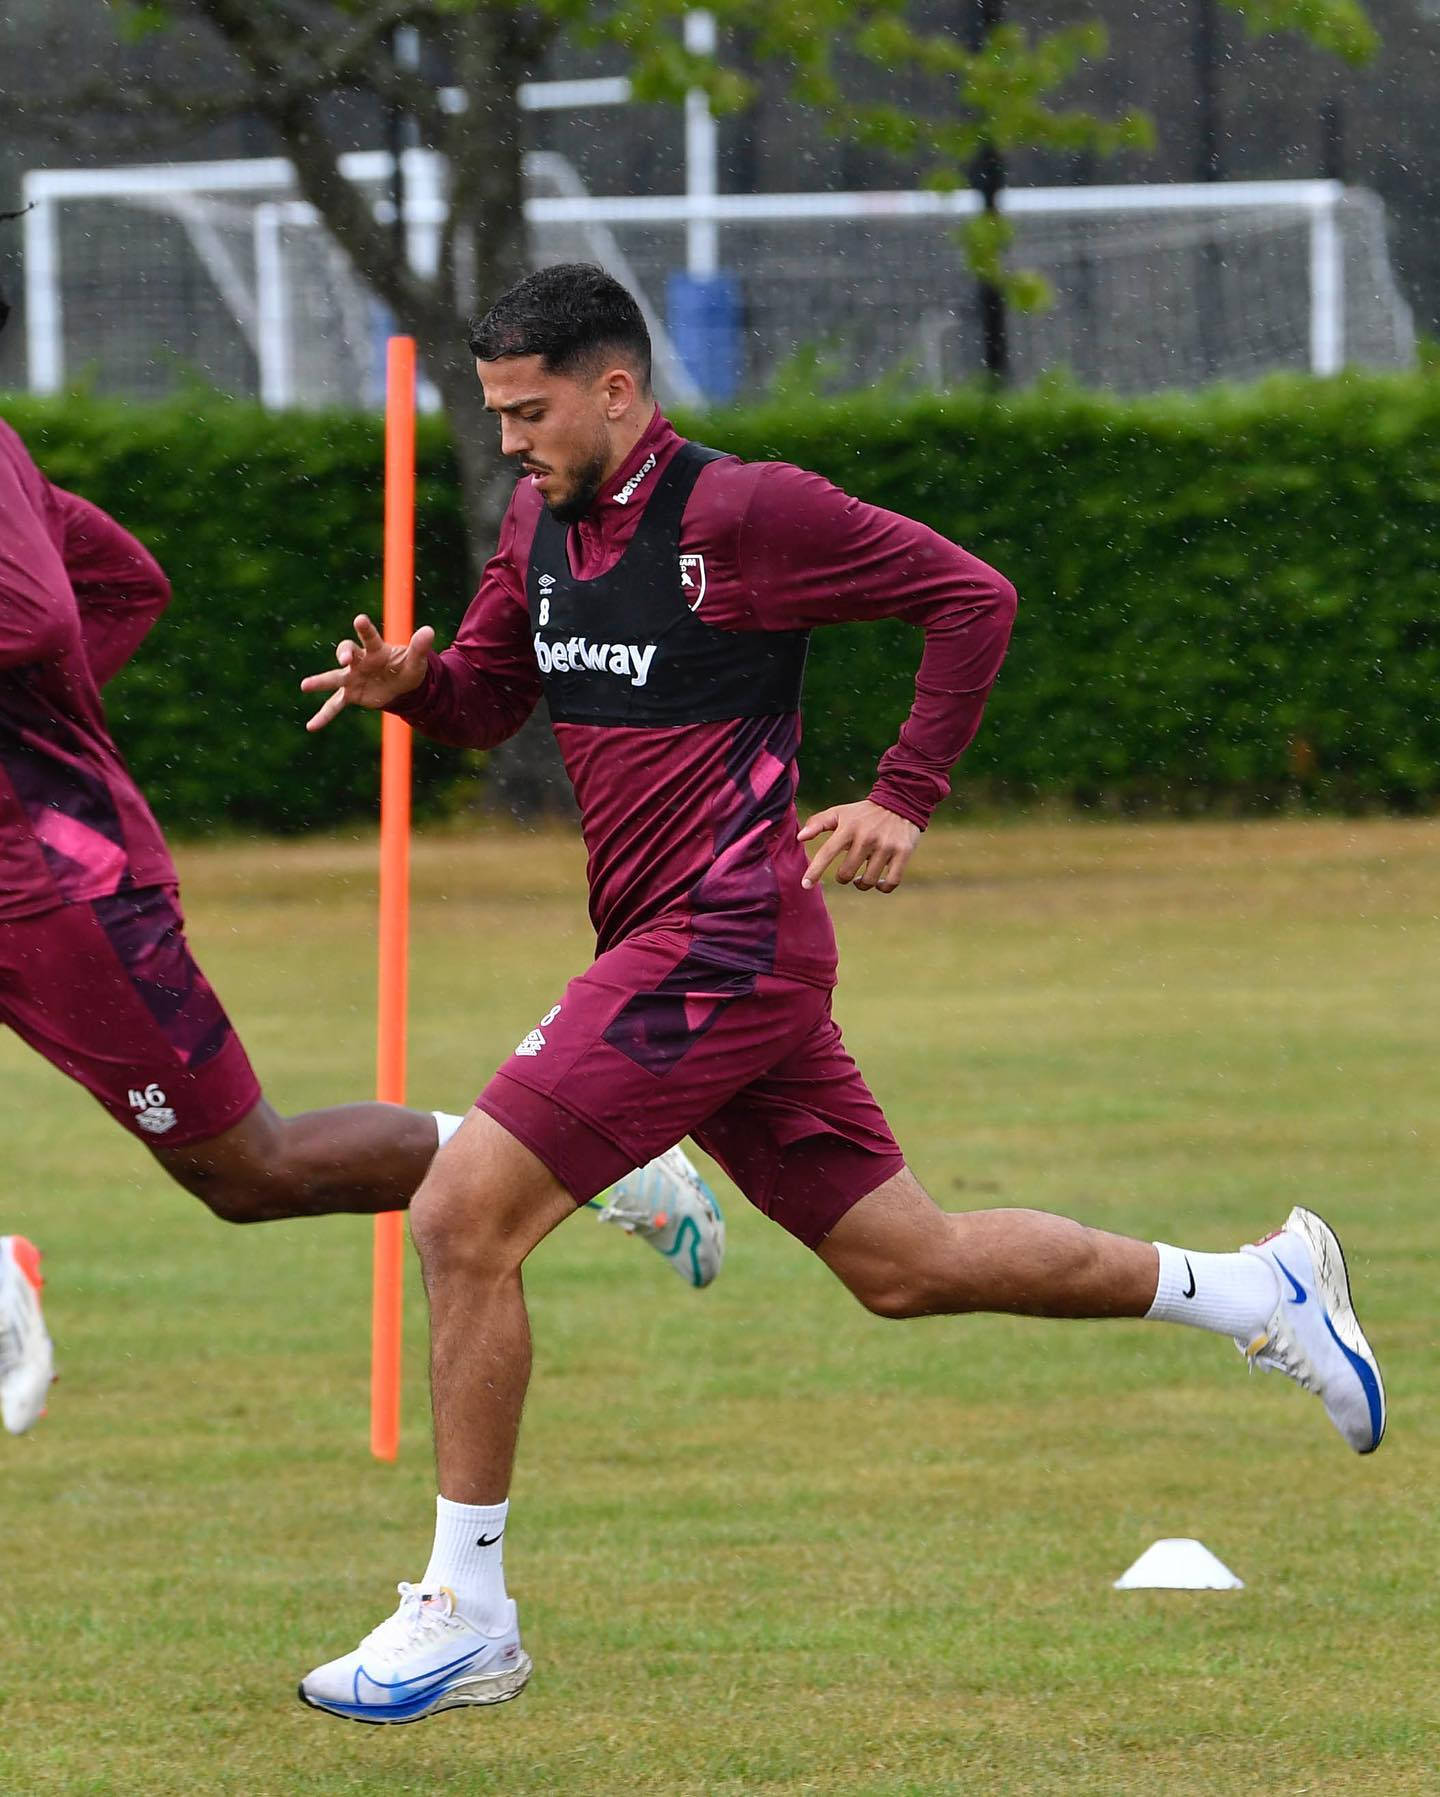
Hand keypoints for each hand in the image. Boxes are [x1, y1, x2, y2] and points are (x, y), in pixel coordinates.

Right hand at [300, 614, 434, 731]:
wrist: (402, 687)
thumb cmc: (406, 668)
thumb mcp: (416, 661)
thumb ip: (419, 648)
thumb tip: (429, 631)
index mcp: (376, 650)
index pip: (369, 637)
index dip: (364, 629)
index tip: (359, 620)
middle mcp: (360, 661)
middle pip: (347, 652)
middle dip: (344, 653)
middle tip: (344, 658)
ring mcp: (352, 678)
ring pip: (334, 678)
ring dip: (320, 682)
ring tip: (304, 685)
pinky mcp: (350, 694)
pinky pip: (334, 705)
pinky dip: (323, 715)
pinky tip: (311, 726)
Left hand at [797, 799, 920, 892]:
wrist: (901, 801)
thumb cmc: (864, 813)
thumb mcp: (841, 812)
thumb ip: (818, 823)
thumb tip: (800, 838)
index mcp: (848, 827)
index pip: (827, 852)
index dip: (815, 871)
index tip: (805, 885)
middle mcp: (867, 837)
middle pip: (846, 873)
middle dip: (843, 878)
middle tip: (845, 873)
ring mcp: (886, 846)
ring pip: (868, 881)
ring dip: (861, 884)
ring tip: (860, 879)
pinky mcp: (903, 852)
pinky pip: (891, 882)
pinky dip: (882, 887)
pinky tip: (878, 882)